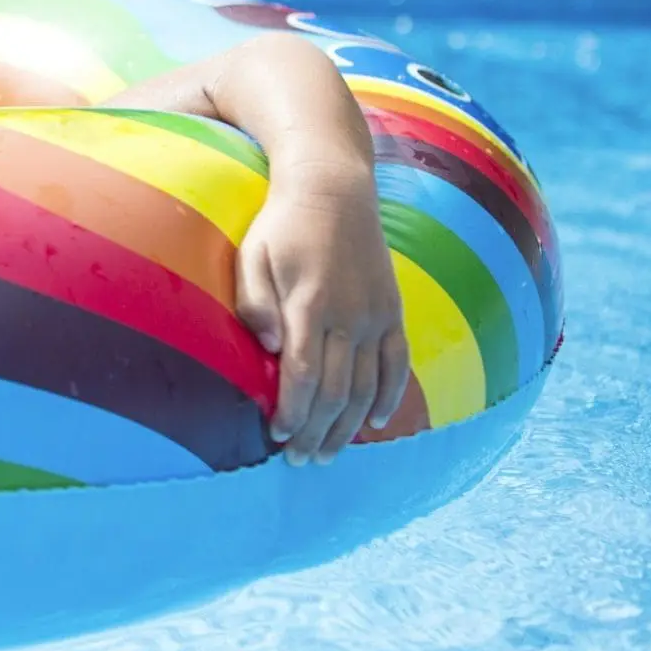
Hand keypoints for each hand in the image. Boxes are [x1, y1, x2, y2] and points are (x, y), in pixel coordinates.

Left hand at [235, 165, 409, 463]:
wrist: (334, 190)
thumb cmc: (282, 226)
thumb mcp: (253, 256)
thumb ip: (256, 303)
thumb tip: (268, 348)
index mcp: (310, 304)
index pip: (304, 374)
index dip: (292, 411)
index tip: (277, 436)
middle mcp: (349, 315)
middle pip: (336, 391)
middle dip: (316, 432)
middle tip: (299, 460)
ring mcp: (376, 315)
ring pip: (366, 386)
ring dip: (347, 427)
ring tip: (328, 455)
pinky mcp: (393, 311)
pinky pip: (397, 364)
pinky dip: (389, 397)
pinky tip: (374, 424)